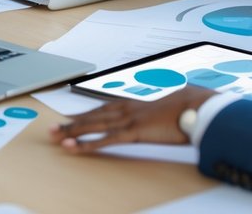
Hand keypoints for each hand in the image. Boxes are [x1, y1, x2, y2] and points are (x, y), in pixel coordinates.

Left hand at [51, 86, 214, 153]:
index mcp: (137, 104)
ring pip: (94, 125)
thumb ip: (166, 109)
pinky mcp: (134, 132)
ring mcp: (130, 119)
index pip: (106, 108)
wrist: (198, 106)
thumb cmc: (190, 107)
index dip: (87, 113)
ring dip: (73, 132)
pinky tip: (74, 148)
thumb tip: (173, 108)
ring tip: (55, 136)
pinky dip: (87, 144)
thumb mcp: (174, 107)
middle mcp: (129, 108)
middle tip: (53, 127)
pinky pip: (105, 139)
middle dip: (72, 122)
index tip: (72, 116)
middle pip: (94, 116)